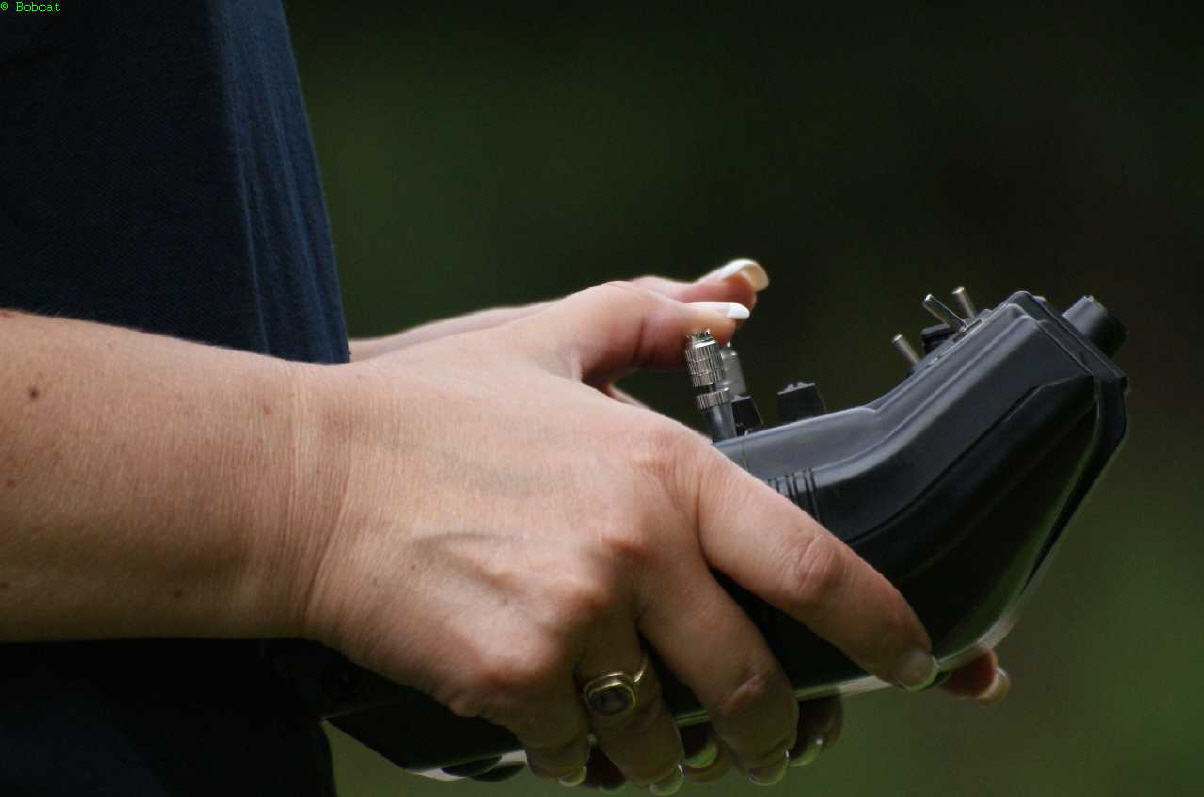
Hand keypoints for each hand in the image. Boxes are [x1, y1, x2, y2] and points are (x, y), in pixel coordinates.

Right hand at [292, 279, 945, 791]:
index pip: (814, 564)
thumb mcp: (546, 342)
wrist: (307, 482)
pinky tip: (558, 725)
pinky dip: (580, 755)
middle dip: (776, 731)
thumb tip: (737, 292)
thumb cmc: (428, 415)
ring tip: (646, 734)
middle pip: (752, 683)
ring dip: (665, 750)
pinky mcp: (513, 682)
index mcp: (666, 470)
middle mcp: (638, 549)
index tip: (911, 661)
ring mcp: (577, 621)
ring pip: (664, 736)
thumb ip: (651, 312)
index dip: (881, 627)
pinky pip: (578, 755)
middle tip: (773, 742)